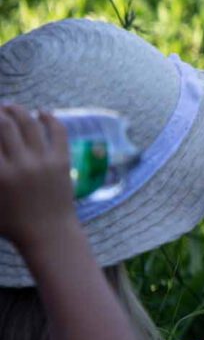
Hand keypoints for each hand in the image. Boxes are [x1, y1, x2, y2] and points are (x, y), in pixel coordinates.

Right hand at [0, 105, 75, 249]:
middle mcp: (20, 164)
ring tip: (10, 106)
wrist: (48, 233)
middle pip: (4, 125)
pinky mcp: (63, 161)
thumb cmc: (11, 223)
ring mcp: (43, 161)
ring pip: (30, 123)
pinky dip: (50, 118)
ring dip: (18, 110)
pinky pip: (58, 132)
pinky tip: (43, 111)